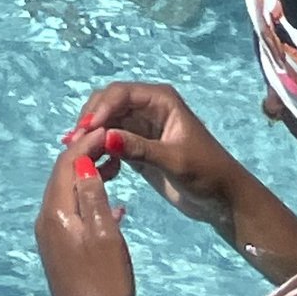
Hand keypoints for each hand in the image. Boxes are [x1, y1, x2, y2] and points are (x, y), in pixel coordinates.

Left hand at [34, 150, 134, 295]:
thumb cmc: (104, 281)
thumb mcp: (105, 236)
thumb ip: (94, 196)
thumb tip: (83, 162)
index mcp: (55, 211)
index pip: (66, 164)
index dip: (86, 144)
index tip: (107, 131)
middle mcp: (46, 218)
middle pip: (62, 176)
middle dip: (85, 157)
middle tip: (112, 145)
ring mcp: (50, 234)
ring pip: (67, 194)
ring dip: (88, 179)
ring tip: (115, 169)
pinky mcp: (58, 248)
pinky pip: (71, 213)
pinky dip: (88, 202)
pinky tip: (113, 206)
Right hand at [65, 84, 243, 234]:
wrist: (223, 201)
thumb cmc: (207, 173)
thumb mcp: (175, 160)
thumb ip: (140, 148)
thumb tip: (106, 137)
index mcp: (160, 100)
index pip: (121, 94)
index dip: (101, 108)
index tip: (86, 129)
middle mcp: (147, 108)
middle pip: (108, 105)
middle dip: (90, 120)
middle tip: (73, 143)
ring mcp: (140, 127)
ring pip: (106, 123)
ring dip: (92, 136)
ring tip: (77, 153)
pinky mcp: (137, 147)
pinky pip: (111, 142)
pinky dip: (100, 150)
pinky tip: (97, 166)